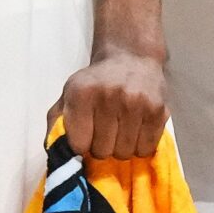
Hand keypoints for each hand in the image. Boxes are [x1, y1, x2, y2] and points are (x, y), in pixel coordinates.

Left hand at [57, 44, 165, 161]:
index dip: (82, 145)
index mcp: (82, 93)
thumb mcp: (68, 95)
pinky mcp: (158, 110)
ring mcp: (136, 103)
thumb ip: (56, 124)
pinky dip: (140, 145)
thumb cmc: (96, 82)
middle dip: (102, 147)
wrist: (132, 57)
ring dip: (121, 147)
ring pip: (125, 153)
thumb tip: (56, 155)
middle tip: (105, 132)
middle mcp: (109, 96)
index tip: (86, 135)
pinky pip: (145, 148)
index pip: (79, 145)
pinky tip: (136, 129)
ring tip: (121, 130)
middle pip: (103, 151)